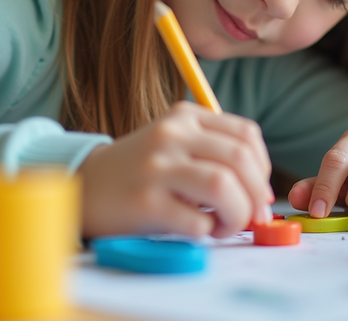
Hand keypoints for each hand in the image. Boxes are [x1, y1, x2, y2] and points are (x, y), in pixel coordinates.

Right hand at [78, 101, 273, 238]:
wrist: (84, 187)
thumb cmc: (140, 172)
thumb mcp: (174, 144)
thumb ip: (215, 154)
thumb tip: (261, 194)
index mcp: (184, 117)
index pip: (246, 135)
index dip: (263, 168)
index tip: (258, 192)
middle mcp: (171, 135)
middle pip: (240, 160)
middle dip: (256, 196)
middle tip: (252, 218)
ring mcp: (156, 166)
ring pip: (223, 186)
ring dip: (237, 215)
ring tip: (223, 226)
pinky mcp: (144, 201)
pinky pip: (197, 220)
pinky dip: (208, 230)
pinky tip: (198, 230)